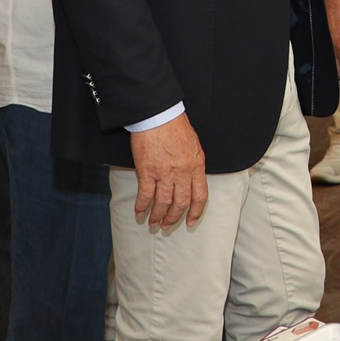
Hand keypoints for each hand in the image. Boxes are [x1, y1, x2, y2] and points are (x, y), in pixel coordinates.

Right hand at [131, 111, 208, 230]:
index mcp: (196, 165)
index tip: (191, 222)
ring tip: (153, 223)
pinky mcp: (147, 170)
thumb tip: (190, 178)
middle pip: (181, 202)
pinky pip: (145, 194)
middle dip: (174, 217)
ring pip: (163, 202)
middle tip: (167, 226)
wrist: (159, 114)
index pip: (200, 195)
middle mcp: (182, 172)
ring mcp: (165, 173)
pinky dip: (142, 205)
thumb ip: (193, 164)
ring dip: (158, 215)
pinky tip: (139, 212)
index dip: (196, 212)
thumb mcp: (194, 145)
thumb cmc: (175, 125)